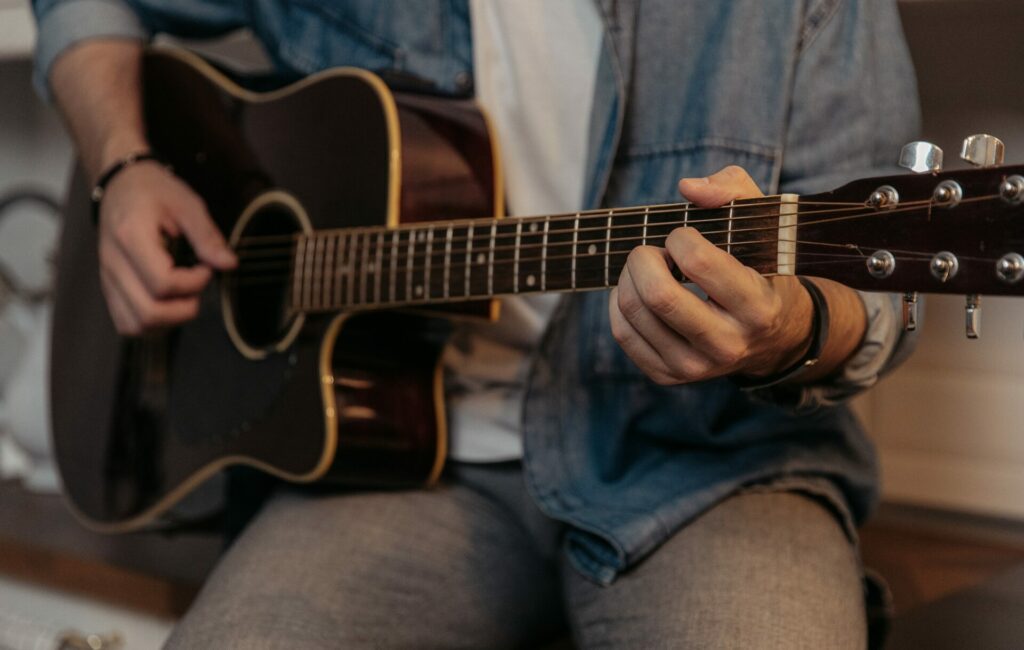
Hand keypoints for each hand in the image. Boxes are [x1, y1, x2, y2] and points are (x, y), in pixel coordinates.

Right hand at [97, 161, 236, 334]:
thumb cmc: (154, 192)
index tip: (205, 267)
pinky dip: (152, 323)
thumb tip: (229, 264)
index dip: (193, 283)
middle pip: (147, 313)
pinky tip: (168, 303)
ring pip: (135, 325)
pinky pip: (126, 322)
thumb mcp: (187, 204)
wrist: (120, 185)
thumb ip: (208, 236)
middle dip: (183, 309)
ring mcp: (107, 278)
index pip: (162, 283)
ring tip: (184, 295)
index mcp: (131, 237)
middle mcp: (113, 263)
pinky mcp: (109, 288)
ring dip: (168, 320)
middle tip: (196, 286)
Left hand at [609, 165, 813, 384]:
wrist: (772, 338)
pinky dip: (620, 303)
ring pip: (633, 311)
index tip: (684, 236)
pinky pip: (622, 333)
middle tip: (655, 251)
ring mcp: (695, 367)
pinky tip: (640, 292)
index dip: (680, 237)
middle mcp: (727, 345)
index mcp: (757, 307)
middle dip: (643, 257)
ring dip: (629, 277)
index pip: (698, 263)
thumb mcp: (764, 224)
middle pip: (657, 295)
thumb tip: (686, 188)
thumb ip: (732, 190)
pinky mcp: (668, 376)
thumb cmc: (761, 268)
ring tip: (650, 269)